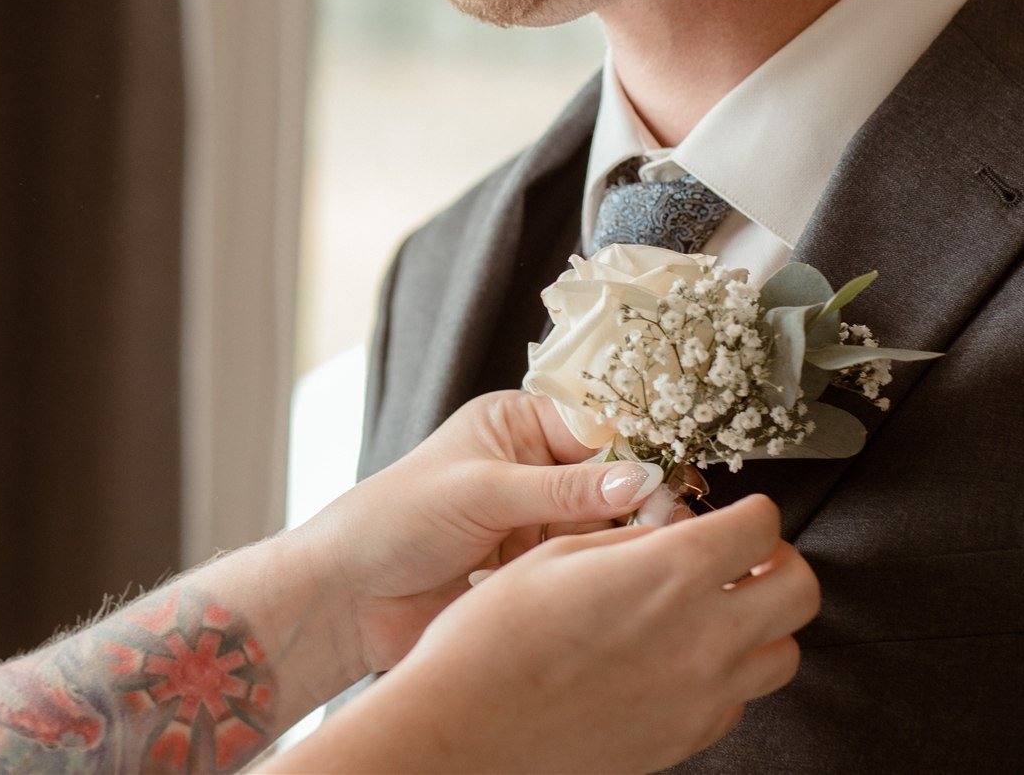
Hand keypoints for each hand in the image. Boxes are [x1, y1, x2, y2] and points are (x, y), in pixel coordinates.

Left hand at [287, 390, 674, 676]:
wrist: (349, 599)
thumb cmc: (395, 521)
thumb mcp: (482, 492)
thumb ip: (562, 490)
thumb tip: (639, 478)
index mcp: (516, 424)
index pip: (595, 426)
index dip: (636, 450)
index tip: (674, 477)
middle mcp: (531, 465)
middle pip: (610, 477)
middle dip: (639, 500)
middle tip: (672, 523)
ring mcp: (534, 519)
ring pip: (603, 526)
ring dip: (624, 541)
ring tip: (653, 557)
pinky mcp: (534, 569)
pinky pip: (584, 565)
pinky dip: (602, 574)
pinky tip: (625, 586)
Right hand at [358, 495, 817, 773]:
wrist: (466, 727)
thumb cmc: (493, 638)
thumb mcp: (559, 554)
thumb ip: (635, 541)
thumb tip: (673, 534)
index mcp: (672, 572)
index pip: (763, 527)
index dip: (752, 513)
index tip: (736, 516)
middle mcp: (705, 636)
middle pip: (802, 591)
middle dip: (779, 565)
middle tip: (744, 561)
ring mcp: (702, 696)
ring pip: (784, 654)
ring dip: (761, 625)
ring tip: (717, 613)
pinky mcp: (687, 739)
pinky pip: (738, 702)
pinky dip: (726, 676)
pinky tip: (681, 662)